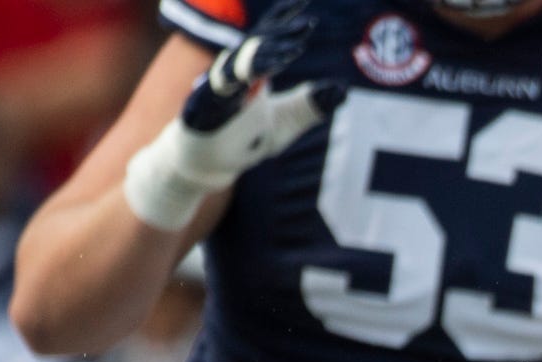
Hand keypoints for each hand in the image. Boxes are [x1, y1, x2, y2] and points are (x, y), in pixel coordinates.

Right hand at [123, 1, 341, 232]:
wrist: (206, 166)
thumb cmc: (241, 140)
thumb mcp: (285, 125)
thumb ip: (308, 107)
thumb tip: (341, 90)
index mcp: (249, 72)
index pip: (266, 39)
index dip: (282, 20)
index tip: (304, 8)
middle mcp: (231, 73)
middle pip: (255, 46)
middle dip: (280, 35)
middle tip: (307, 27)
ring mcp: (215, 89)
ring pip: (238, 64)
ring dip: (263, 57)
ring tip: (291, 53)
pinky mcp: (200, 108)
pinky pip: (218, 91)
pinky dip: (234, 83)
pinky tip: (253, 78)